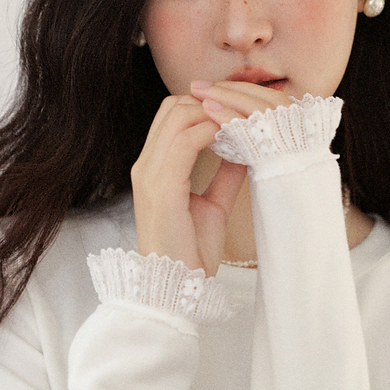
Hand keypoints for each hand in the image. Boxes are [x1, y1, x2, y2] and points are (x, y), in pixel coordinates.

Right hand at [130, 94, 246, 276]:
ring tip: (242, 123)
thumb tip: (244, 149)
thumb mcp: (213, 206)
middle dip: (211, 103)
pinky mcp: (161, 187)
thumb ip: (224, 176)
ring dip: (214, 113)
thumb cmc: (192, 252)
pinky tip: (235, 139)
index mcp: (154, 168)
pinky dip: (213, 132)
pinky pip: (186, 141)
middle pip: (173, 106)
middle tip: (243, 114)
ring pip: (178, 115)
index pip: (172, 115)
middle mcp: (145, 165)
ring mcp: (149, 173)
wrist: (177, 287)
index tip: (238, 115)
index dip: (205, 107)